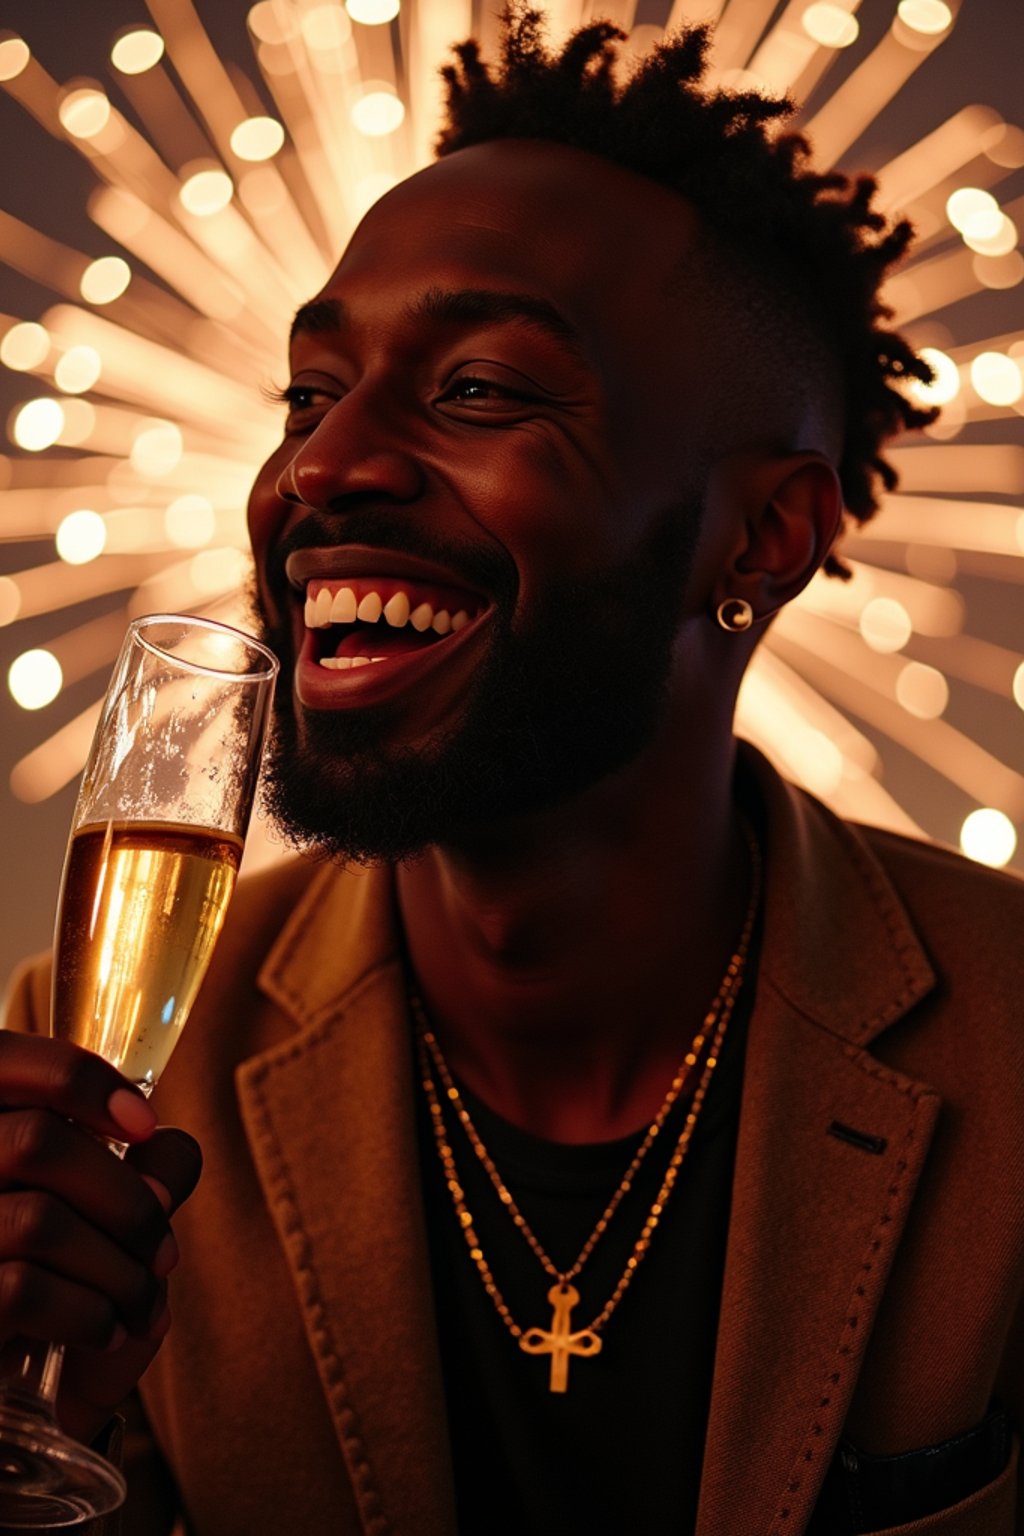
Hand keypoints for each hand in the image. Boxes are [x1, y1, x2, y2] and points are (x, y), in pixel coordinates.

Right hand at [0, 1034, 201, 1442]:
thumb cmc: (62, 1311)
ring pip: (39, 1220)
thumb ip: (145, 1179)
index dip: (79, 1079)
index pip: (1, 1060)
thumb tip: (165, 1149)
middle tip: (164, 1251)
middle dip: (126, 1199)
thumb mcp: (114, 1238)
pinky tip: (106, 1331)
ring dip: (118, 1266)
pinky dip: (88, 1310)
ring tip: (143, 1305)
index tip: (144, 1124)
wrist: (16, 1426)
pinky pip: (20, 1289)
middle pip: (38, 1143)